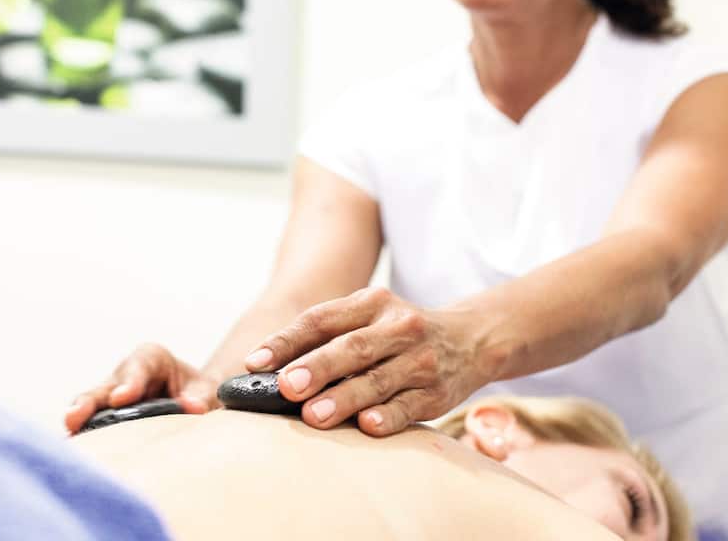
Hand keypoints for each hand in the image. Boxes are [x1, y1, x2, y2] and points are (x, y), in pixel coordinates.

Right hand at [64, 343, 218, 433]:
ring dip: (77, 421)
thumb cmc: (198, 391)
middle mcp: (123, 376)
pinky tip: (75, 453)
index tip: (123, 398)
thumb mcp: (205, 389)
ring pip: (90, 407)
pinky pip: (90, 427)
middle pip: (103, 388)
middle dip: (88, 403)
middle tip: (74, 418)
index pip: (138, 367)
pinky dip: (83, 437)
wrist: (193, 401)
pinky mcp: (104, 420)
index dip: (129, 382)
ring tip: (66, 436)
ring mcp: (109, 398)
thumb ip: (200, 395)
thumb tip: (191, 408)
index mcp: (150, 359)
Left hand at [244, 287, 492, 435]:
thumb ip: (325, 336)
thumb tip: (267, 369)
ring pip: (378, 380)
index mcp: (372, 303)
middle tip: (286, 387)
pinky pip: (410, 406)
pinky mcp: (437, 392)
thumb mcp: (369, 317)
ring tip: (314, 415)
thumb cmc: (398, 333)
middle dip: (317, 367)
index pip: (322, 319)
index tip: (256, 363)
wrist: (471, 339)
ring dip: (345, 398)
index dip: (287, 340)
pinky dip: (388, 416)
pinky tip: (367, 426)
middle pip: (352, 347)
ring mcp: (420, 360)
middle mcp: (398, 327)